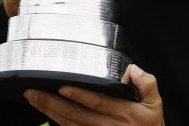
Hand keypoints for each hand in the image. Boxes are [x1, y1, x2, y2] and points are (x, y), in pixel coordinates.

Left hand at [24, 64, 164, 125]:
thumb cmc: (150, 125)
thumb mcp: (155, 103)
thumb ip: (146, 83)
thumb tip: (132, 69)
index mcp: (123, 112)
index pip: (97, 102)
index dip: (79, 95)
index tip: (63, 86)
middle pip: (75, 115)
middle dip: (52, 103)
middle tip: (34, 93)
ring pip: (69, 125)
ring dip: (49, 113)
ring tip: (34, 100)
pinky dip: (57, 124)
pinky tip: (46, 115)